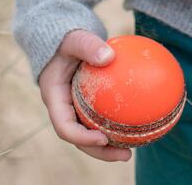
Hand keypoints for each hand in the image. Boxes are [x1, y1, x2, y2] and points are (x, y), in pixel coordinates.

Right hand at [38, 28, 131, 162]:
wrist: (63, 39)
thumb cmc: (67, 38)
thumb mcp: (74, 39)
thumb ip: (88, 46)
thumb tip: (109, 57)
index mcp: (54, 98)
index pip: (65, 127)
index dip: (82, 137)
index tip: (103, 137)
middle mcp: (64, 108)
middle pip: (80, 138)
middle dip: (101, 151)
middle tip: (125, 154)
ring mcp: (74, 108)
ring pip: (90, 132)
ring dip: (109, 144)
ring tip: (133, 149)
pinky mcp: (86, 104)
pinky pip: (100, 117)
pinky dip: (114, 124)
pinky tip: (136, 126)